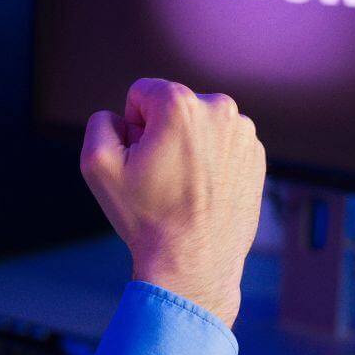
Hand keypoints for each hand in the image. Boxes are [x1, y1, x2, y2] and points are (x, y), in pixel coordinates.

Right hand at [80, 78, 265, 326]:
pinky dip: (211, 161)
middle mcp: (220, 109)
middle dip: (162, 133)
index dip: (132, 126)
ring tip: (184, 186)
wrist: (194, 262)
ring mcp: (244, 134)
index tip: (141, 159)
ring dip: (188, 146)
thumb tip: (122, 117)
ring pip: (199, 125)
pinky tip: (204, 192)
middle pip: (173, 107)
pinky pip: (222, 144)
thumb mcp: (98, 165)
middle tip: (161, 176)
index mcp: (181, 105)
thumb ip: (100, 122)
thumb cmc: (147, 217)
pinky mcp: (256, 156)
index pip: (142, 92)